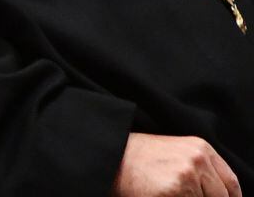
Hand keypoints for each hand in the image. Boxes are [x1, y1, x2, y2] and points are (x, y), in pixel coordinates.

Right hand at [113, 133, 240, 196]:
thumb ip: (200, 170)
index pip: (230, 184)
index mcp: (201, 148)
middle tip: (181, 194)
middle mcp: (197, 160)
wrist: (110, 154)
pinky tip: (159, 194)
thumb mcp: (175, 154)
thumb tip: (218, 194)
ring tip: (166, 192)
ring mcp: (186, 176)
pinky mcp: (174, 191)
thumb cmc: (139, 158)